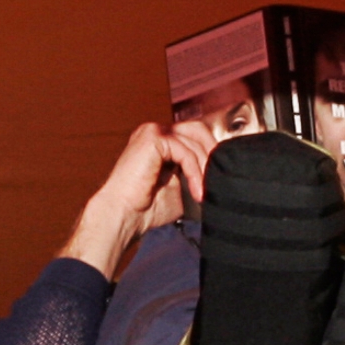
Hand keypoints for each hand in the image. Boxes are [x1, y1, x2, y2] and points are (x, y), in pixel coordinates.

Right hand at [60, 122, 211, 276]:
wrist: (123, 216)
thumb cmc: (144, 208)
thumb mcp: (177, 190)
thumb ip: (192, 177)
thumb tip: (214, 177)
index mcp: (159, 142)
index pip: (193, 135)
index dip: (210, 151)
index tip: (221, 173)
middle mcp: (154, 132)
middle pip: (197, 128)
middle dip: (212, 151)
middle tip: (220, 174)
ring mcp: (152, 132)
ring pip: (193, 141)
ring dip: (204, 167)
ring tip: (204, 191)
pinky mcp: (152, 138)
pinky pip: (184, 151)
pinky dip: (194, 171)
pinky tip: (196, 190)